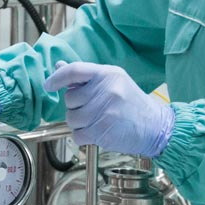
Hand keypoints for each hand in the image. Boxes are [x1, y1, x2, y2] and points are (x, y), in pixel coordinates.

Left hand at [43, 62, 172, 156]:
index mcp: (107, 74)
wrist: (156, 126)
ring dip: (79, 123)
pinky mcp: (103, 130)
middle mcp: (106, 90)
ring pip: (71, 118)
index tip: (48, 85)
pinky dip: (82, 136)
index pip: (74, 71)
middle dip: (75, 106)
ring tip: (97, 121)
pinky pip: (77, 134)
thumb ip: (86, 77)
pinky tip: (97, 132)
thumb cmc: (132, 104)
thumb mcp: (113, 82)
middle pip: (70, 98)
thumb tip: (59, 68)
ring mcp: (104, 111)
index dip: (57, 78)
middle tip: (93, 109)